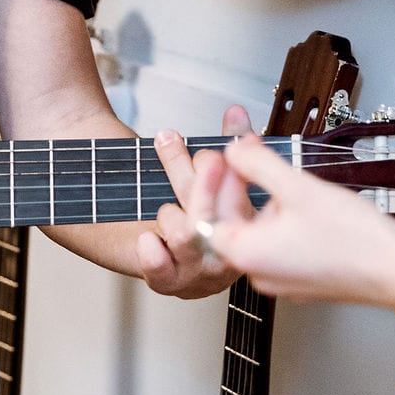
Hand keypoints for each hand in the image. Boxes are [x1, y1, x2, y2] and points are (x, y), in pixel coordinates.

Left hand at [136, 105, 252, 298]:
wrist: (145, 243)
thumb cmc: (190, 206)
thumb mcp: (213, 172)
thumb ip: (228, 143)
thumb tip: (235, 111)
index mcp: (248, 230)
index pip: (247, 200)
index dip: (239, 174)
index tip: (228, 149)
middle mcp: (228, 256)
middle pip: (216, 215)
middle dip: (200, 179)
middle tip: (176, 144)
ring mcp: (200, 273)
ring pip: (187, 236)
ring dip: (171, 211)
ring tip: (163, 203)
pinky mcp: (169, 283)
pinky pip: (162, 271)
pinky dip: (153, 254)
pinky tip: (147, 238)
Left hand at [184, 133, 394, 304]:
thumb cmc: (356, 239)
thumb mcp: (298, 186)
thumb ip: (257, 164)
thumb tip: (235, 150)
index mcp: (247, 254)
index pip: (211, 212)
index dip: (220, 178)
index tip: (232, 154)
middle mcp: (259, 274)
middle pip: (234, 221)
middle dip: (243, 184)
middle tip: (253, 153)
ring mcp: (282, 280)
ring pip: (259, 232)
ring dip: (266, 201)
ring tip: (283, 175)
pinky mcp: (303, 280)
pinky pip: (280, 245)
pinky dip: (284, 220)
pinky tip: (303, 201)